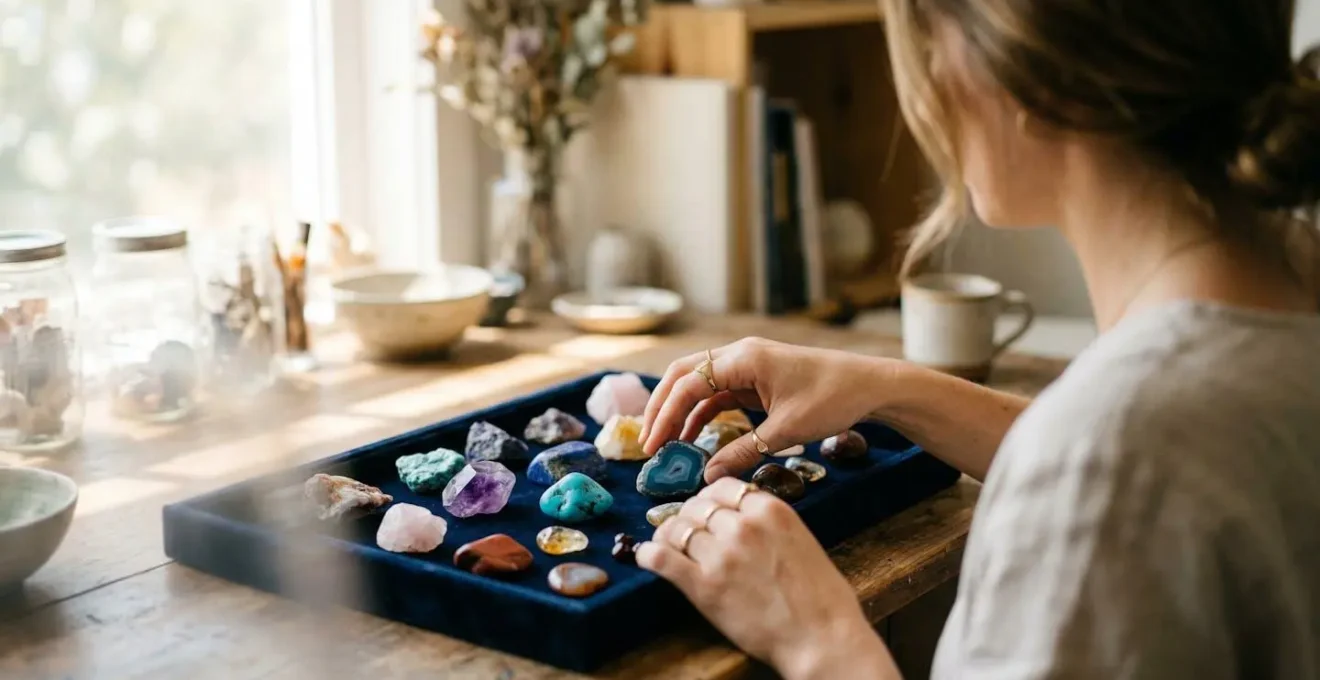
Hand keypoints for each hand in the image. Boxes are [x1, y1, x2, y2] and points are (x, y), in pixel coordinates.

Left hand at [636, 479, 898, 679]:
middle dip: (688, 516)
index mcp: (770, 509)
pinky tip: (645, 556)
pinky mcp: (704, 586)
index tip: (704, 509)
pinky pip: (661, 558)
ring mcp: (721, 555)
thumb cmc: (823, 597)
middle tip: (684, 529)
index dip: (708, 498)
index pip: (723, 487)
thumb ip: (769, 523)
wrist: (822, 638)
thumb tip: (741, 516)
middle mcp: (742, 525)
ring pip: (677, 528)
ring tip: (664, 543)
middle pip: (697, 507)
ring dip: (667, 534)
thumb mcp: (801, 540)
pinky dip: (648, 555)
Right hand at [640, 337, 895, 480]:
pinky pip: (718, 395)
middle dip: (662, 408)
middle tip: (648, 444)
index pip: (688, 383)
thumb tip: (707, 476)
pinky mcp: (755, 379)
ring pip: (698, 385)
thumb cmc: (832, 400)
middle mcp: (739, 355)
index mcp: (743, 358)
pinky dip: (702, 415)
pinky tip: (692, 440)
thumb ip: (744, 452)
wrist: (870, 386)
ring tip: (665, 446)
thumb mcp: (786, 431)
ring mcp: (746, 366)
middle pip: (683, 376)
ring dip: (679, 412)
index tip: (653, 446)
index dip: (665, 415)